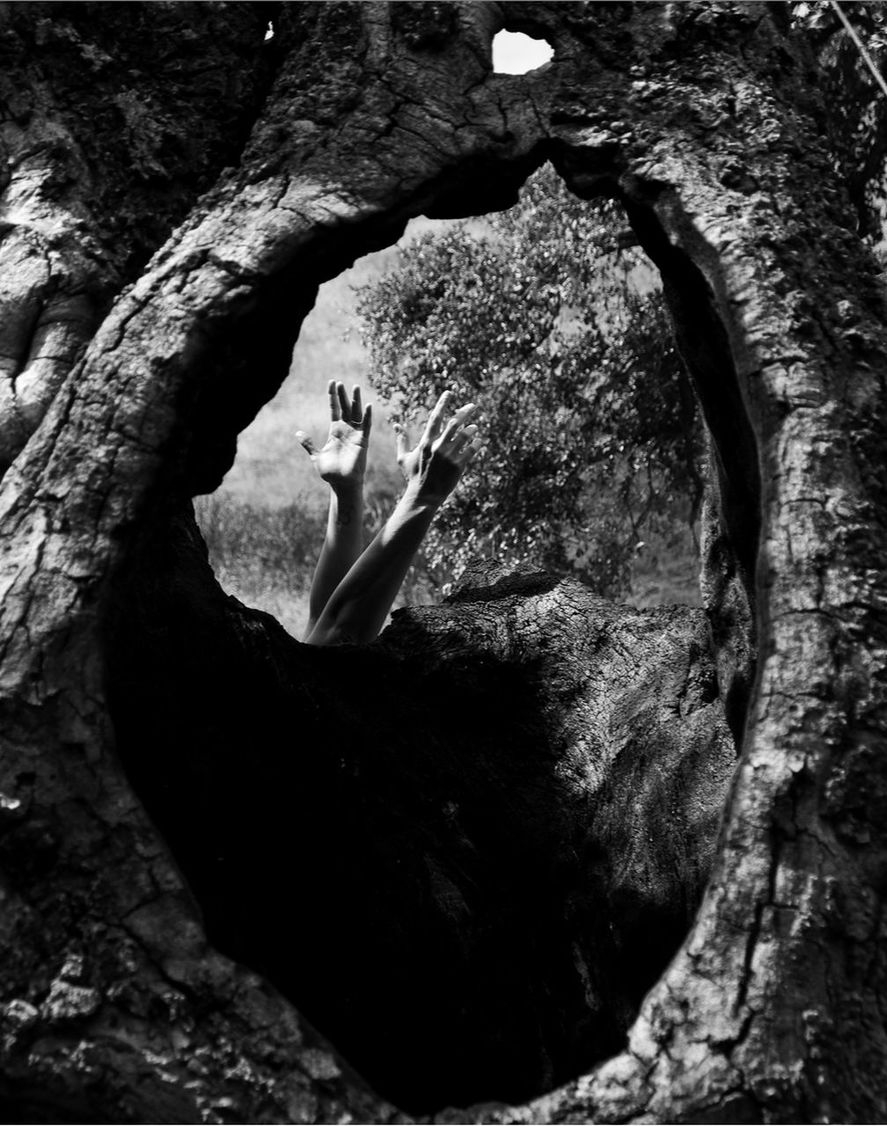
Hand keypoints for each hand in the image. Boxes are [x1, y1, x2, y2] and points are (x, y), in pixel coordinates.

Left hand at [297, 381, 371, 491]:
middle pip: (345, 408)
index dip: (333, 397)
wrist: (341, 484)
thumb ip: (309, 443)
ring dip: (356, 400)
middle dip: (342, 395)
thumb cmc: (330, 473)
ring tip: (355, 386)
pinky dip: (368, 416)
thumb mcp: (316, 456)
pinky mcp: (362, 441)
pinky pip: (366, 426)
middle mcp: (346, 430)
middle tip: (340, 382)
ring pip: (356, 413)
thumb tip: (298, 433)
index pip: (334, 409)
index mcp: (335, 431)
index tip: (331, 383)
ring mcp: (355, 435)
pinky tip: (369, 405)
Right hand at [396, 390, 481, 506]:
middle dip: (465, 412)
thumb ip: (401, 440)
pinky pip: (471, 451)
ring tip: (475, 427)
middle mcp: (438, 447)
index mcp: (426, 442)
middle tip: (473, 406)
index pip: (436, 417)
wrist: (423, 497)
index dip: (443, 403)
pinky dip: (476, 444)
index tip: (449, 393)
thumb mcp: (403, 458)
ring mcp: (449, 457)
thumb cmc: (413, 477)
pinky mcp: (458, 466)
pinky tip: (479, 441)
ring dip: (471, 429)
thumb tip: (396, 425)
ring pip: (465, 436)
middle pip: (454, 423)